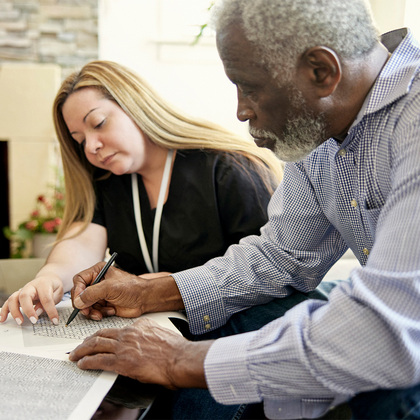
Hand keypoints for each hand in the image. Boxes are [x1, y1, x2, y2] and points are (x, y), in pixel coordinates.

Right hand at [0, 275, 63, 324]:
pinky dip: (4, 311)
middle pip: (25, 296)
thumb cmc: (52, 286)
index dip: (50, 310)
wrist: (48, 278)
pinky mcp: (17, 296)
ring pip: (13, 299)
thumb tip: (37, 312)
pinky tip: (3, 319)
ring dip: (15, 312)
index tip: (54, 320)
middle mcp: (30, 286)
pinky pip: (8, 302)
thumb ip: (50, 301)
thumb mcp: (57, 292)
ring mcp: (22, 291)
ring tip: (20, 322)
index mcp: (43, 284)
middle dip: (28, 310)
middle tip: (34, 321)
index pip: (46, 298)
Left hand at [69, 317, 211, 388]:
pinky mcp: (122, 362)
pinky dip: (87, 362)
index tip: (99, 338)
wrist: (179, 358)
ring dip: (82, 350)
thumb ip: (148, 335)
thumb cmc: (174, 349)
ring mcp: (124, 347)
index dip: (104, 334)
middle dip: (87, 340)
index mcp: (138, 326)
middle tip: (80, 345)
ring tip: (74, 355)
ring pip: (96, 345)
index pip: (116, 328)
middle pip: (101, 334)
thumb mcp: (160, 333)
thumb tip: (143, 343)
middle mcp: (129, 334)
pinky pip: (99, 360)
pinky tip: (82, 364)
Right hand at [72, 263, 146, 319]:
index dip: (77, 291)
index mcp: (98, 271)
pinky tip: (111, 311)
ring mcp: (100, 294)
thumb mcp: (110, 288)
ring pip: (86, 305)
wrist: (144, 299)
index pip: (79, 280)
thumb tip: (78, 302)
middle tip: (88, 311)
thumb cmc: (132, 287)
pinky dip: (100, 313)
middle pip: (80, 294)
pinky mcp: (104, 304)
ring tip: (101, 313)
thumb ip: (92, 293)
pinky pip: (94, 311)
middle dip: (84, 304)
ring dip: (92, 311)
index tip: (79, 302)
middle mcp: (97, 282)